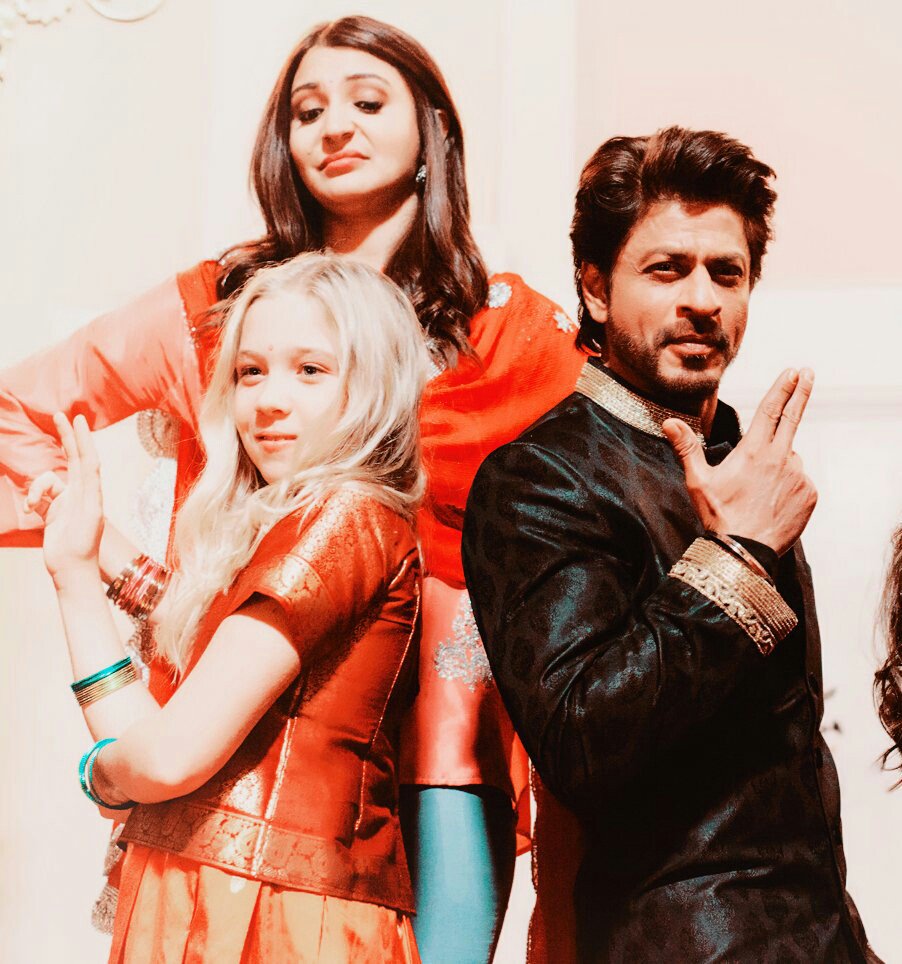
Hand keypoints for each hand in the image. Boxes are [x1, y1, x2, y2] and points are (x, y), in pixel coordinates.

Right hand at [26, 413, 104, 582]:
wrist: (70, 569)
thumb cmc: (82, 544)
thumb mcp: (89, 512)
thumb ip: (87, 486)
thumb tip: (89, 461)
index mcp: (92, 491)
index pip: (88, 458)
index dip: (83, 438)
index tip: (78, 419)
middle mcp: (80, 493)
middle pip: (72, 458)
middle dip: (66, 437)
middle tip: (59, 415)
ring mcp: (64, 502)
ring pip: (45, 479)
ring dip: (35, 488)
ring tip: (33, 504)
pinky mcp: (50, 512)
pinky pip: (36, 495)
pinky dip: (30, 498)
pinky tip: (30, 510)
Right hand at [662, 369, 816, 555]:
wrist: (745, 551)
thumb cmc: (719, 515)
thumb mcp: (698, 481)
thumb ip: (687, 448)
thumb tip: (669, 422)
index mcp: (753, 451)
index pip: (770, 410)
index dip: (782, 388)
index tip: (793, 371)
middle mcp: (781, 458)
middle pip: (792, 418)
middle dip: (801, 392)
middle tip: (808, 372)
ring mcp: (798, 476)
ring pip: (790, 458)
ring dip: (779, 462)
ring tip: (758, 490)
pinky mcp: (809, 495)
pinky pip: (800, 481)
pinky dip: (788, 484)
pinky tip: (771, 501)